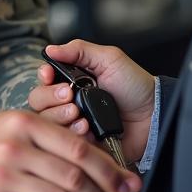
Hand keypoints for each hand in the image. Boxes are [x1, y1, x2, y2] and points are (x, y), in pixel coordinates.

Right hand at [29, 40, 155, 163]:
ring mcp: (74, 123)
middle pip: (38, 102)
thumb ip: (79, 51)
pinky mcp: (82, 143)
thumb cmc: (134, 85)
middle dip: (50, 98)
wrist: (153, 114)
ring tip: (79, 113)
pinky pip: (65, 143)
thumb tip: (50, 48)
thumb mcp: (108, 59)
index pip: (44, 80)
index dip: (44, 78)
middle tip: (69, 96)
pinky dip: (73, 134)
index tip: (50, 76)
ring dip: (60, 116)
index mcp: (72, 80)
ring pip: (48, 122)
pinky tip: (86, 128)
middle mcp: (69, 102)